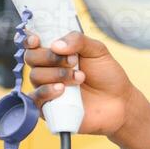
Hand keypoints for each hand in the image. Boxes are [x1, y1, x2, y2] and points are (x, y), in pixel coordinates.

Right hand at [23, 30, 139, 136]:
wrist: (119, 102)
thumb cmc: (107, 75)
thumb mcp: (97, 50)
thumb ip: (78, 41)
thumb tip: (55, 45)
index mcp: (57, 52)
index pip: (33, 44)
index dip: (30, 40)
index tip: (36, 40)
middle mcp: (48, 69)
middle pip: (31, 58)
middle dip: (50, 57)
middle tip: (73, 61)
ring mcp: (47, 88)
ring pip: (35, 76)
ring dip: (57, 74)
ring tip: (80, 78)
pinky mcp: (48, 108)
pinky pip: (35, 98)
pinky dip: (47, 91)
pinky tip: (62, 90)